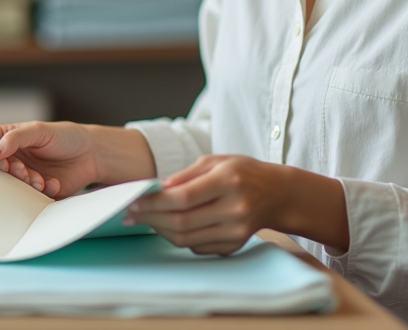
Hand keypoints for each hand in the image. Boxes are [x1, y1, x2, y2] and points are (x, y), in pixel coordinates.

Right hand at [0, 121, 99, 198]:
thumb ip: (14, 139)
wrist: (91, 155)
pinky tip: (53, 184)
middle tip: (22, 171)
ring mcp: (20, 176)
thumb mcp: (39, 130)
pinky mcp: (33, 193)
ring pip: (6, 187)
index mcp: (6, 139)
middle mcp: (10, 158)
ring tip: (39, 180)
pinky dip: (38, 193)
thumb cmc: (65, 137)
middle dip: (6, 173)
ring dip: (22, 185)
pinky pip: (26, 199)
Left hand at [124, 154, 286, 254]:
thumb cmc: (242, 172)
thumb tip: (156, 190)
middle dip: (151, 218)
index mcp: (228, 181)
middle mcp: (235, 209)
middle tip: (131, 214)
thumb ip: (185, 176)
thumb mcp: (215, 161)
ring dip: (160, 229)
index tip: (134, 201)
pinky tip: (169, 225)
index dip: (154, 202)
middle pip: (182, 222)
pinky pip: (196, 246)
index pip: (183, 198)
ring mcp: (235, 231)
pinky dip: (178, 237)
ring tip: (147, 219)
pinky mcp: (233, 246)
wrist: (276, 194)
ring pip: (186, 239)